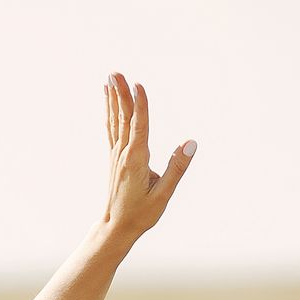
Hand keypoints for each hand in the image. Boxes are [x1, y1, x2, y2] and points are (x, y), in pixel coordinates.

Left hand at [101, 72, 195, 239]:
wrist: (116, 228)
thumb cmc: (141, 214)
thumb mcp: (163, 195)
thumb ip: (177, 168)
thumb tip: (191, 143)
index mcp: (136, 160)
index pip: (139, 127)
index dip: (140, 105)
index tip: (138, 84)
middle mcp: (123, 154)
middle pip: (124, 118)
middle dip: (121, 94)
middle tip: (115, 72)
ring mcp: (117, 155)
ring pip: (116, 121)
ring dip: (114, 98)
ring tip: (110, 78)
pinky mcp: (115, 158)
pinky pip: (112, 129)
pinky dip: (111, 112)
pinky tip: (108, 100)